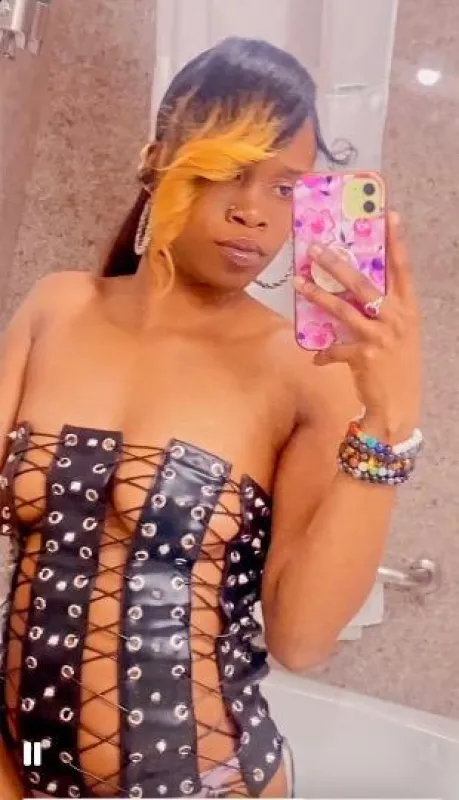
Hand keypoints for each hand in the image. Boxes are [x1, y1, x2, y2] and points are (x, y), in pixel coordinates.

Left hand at [293, 212, 420, 440]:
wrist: (398, 406)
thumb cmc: (397, 367)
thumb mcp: (398, 335)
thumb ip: (381, 314)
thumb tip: (352, 295)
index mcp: (408, 309)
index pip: (403, 269)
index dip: (396, 242)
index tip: (389, 215)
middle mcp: (396, 319)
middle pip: (364, 284)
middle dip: (338, 264)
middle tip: (316, 248)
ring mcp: (380, 337)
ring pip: (343, 309)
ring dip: (317, 295)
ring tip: (298, 282)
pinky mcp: (364, 356)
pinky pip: (335, 348)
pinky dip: (324, 353)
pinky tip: (316, 357)